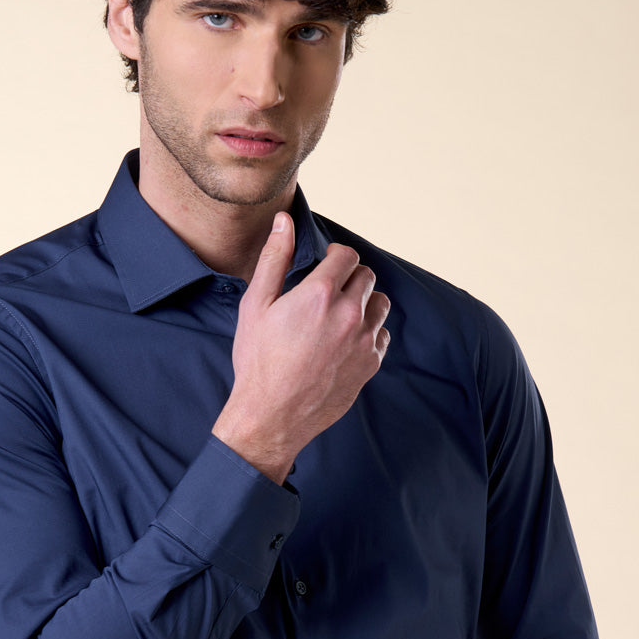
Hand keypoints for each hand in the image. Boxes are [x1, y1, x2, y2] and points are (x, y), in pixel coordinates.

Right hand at [212, 212, 390, 482]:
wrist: (271, 416)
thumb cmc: (258, 361)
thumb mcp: (257, 305)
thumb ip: (275, 258)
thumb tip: (284, 221)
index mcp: (320, 294)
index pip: (347, 255)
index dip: (336, 256)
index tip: (326, 265)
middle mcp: (349, 314)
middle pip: (367, 276)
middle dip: (350, 277)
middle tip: (329, 292)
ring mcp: (363, 341)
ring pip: (380, 303)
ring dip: (364, 302)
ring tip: (340, 315)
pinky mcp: (370, 364)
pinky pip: (381, 335)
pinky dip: (368, 332)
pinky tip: (345, 341)